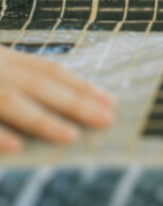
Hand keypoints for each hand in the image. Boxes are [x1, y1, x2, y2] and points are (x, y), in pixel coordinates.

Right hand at [0, 47, 114, 151]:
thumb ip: (17, 80)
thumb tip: (57, 102)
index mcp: (4, 58)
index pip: (49, 71)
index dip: (80, 85)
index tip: (109, 101)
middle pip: (39, 85)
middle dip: (75, 103)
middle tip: (107, 120)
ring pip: (11, 101)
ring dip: (43, 120)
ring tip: (72, 137)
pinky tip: (17, 147)